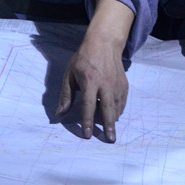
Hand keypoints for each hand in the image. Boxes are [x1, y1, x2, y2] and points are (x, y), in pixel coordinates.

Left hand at [56, 0, 132, 141]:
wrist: (104, 43)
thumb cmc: (83, 59)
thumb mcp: (69, 74)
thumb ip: (66, 95)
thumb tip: (60, 114)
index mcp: (90, 81)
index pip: (88, 105)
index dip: (87, 121)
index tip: (87, 135)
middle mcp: (105, 84)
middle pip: (108, 109)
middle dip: (108, 126)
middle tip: (110, 140)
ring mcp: (116, 84)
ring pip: (117, 107)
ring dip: (113, 120)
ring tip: (110, 131)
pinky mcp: (124, 84)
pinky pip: (122, 102)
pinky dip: (118, 111)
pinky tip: (114, 117)